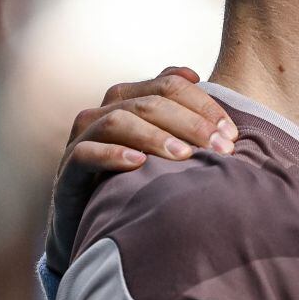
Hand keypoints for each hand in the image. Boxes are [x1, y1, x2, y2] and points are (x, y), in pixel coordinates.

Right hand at [44, 67, 237, 272]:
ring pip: (117, 121)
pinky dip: (113, 155)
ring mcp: (82, 140)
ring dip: (155, 136)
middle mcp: (104, 113)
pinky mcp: (67, 170)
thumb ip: (184, 114)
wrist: (95, 222)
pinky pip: (86, 153)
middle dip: (190, 122)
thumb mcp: (166, 146)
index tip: (231, 132)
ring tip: (185, 156)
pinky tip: (139, 164)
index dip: (203, 104)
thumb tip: (197, 77)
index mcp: (130, 100)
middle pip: (149, 101)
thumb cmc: (139, 179)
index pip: (169, 84)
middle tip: (220, 147)